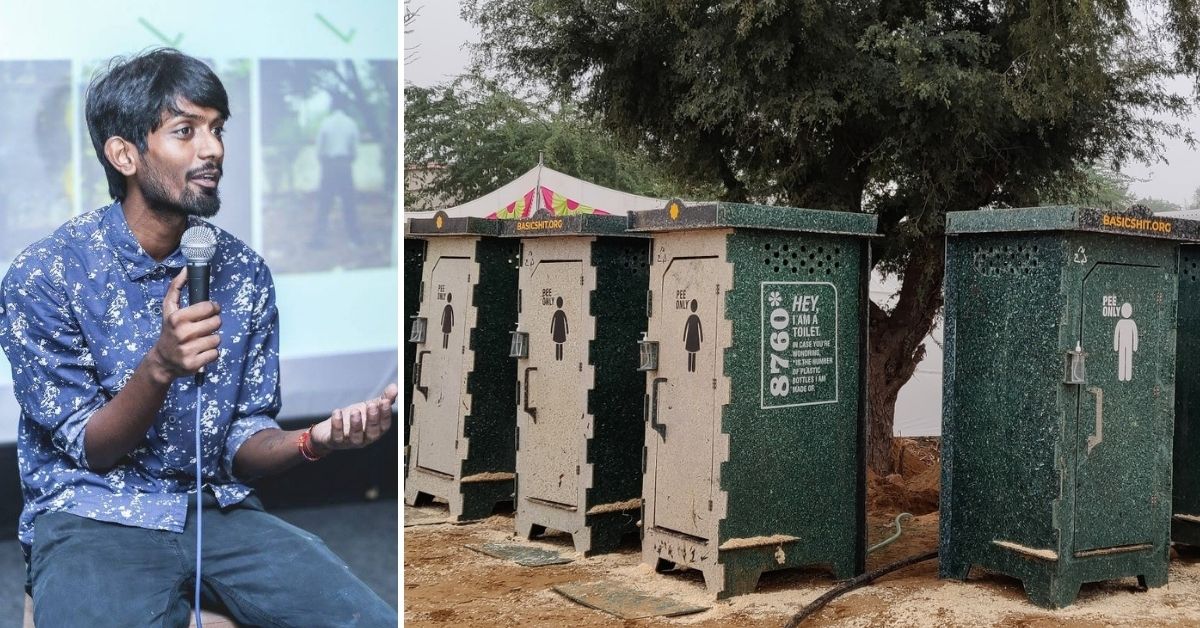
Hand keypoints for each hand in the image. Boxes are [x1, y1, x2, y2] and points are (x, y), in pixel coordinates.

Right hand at [147, 268, 220, 383]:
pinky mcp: (194, 364)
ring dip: (212, 339)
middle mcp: (182, 334)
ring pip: (217, 339)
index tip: (209, 311)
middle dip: (213, 324)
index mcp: (177, 318)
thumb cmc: (169, 330)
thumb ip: (176, 287)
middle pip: (216, 323)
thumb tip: (186, 269)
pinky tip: (200, 351)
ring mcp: (188, 350)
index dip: (212, 308)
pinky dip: (211, 353)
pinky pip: (216, 354)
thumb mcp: (169, 309)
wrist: (162, 360)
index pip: (209, 307)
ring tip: (200, 340)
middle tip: (203, 327)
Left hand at [309, 384, 398, 453]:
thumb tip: (395, 387)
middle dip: (373, 419)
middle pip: (372, 433)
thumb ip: (383, 399)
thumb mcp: (368, 407)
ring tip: (355, 411)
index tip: (385, 401)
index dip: (385, 414)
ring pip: (356, 437)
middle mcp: (365, 438)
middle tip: (372, 405)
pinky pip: (337, 436)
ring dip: (356, 424)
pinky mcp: (335, 441)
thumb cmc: (351, 419)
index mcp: (375, 430)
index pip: (384, 425)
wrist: (329, 431)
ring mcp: (350, 441)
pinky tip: (337, 412)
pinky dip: (337, 425)